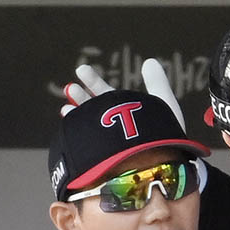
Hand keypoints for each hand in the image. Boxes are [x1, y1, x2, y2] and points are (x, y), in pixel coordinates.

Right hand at [60, 60, 205, 187]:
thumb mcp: (163, 105)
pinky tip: (69, 122)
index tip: (81, 70)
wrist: (154, 168)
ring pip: (89, 127)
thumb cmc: (164, 138)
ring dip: (77, 114)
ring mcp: (108, 148)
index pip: (109, 97)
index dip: (94, 83)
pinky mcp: (100, 161)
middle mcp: (118, 132)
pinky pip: (84, 144)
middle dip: (82, 98)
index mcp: (131, 118)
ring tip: (66, 107)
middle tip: (70, 87)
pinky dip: (76, 133)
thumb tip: (150, 61)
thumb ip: (157, 83)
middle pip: (95, 111)